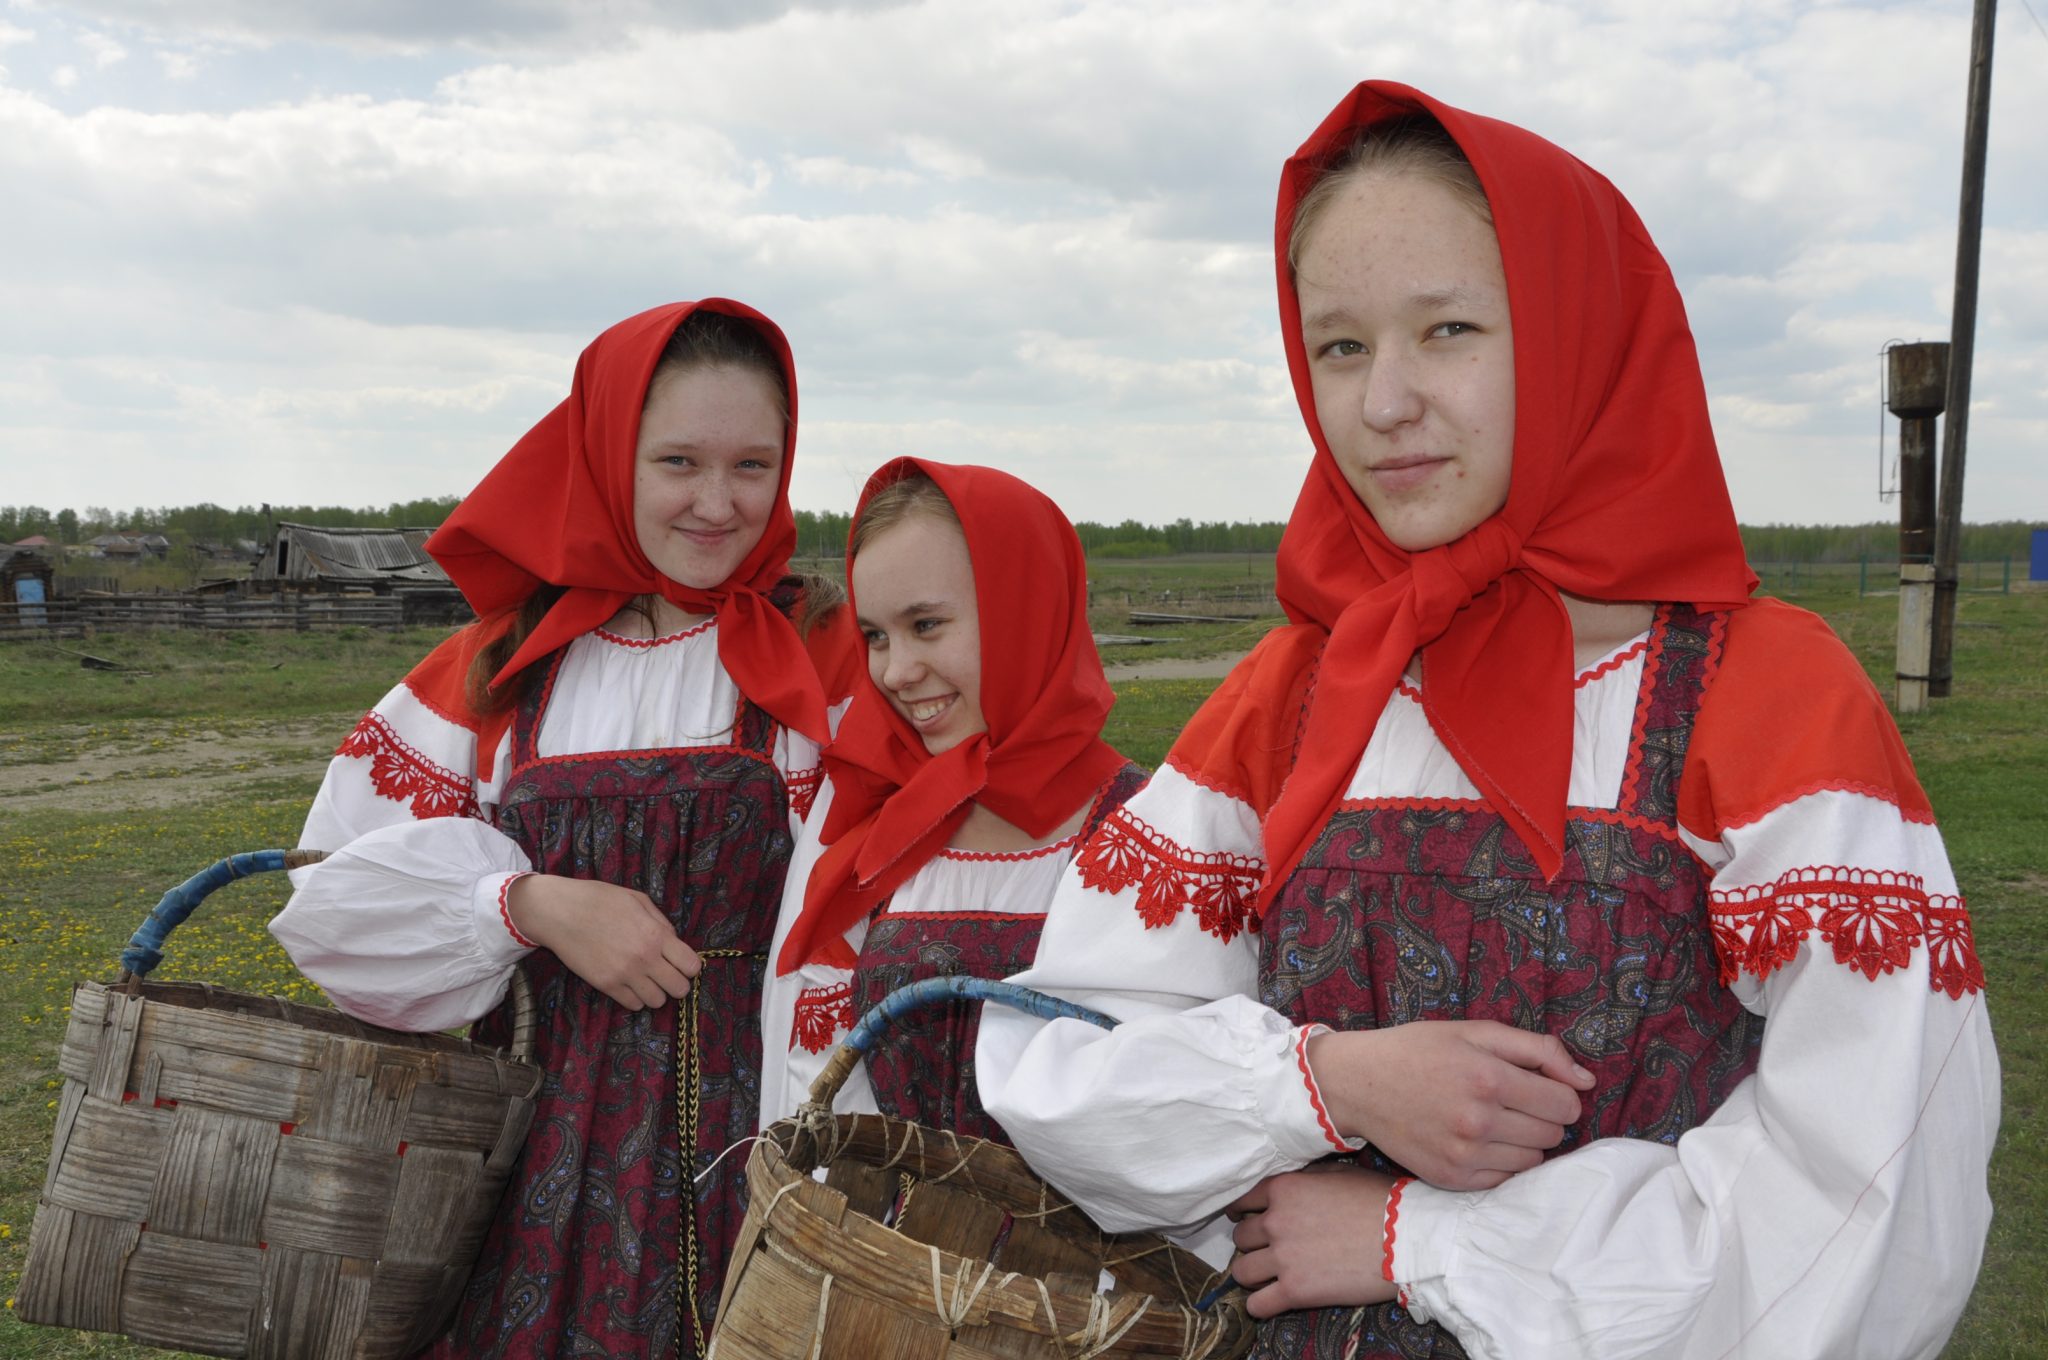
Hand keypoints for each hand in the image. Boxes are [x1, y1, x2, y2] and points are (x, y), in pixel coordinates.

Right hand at [505, 874, 700, 1010]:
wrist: (560, 912)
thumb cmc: (599, 900)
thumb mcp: (637, 900)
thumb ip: (661, 922)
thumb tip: (674, 942)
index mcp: (655, 934)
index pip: (691, 966)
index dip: (690, 966)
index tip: (681, 962)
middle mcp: (644, 958)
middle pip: (679, 989)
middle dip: (677, 982)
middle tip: (666, 973)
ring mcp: (624, 975)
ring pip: (657, 1002)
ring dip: (655, 991)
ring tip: (646, 979)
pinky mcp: (606, 985)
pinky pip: (633, 1005)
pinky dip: (635, 997)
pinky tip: (629, 983)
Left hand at [1226, 1165, 1397, 1317]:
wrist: (1405, 1239)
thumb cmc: (1379, 1201)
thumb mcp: (1339, 1173)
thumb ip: (1307, 1177)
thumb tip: (1295, 1180)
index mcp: (1284, 1190)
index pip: (1243, 1201)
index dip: (1245, 1212)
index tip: (1249, 1219)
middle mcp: (1276, 1221)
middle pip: (1241, 1237)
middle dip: (1253, 1243)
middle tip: (1269, 1249)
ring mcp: (1283, 1258)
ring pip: (1241, 1271)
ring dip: (1251, 1273)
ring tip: (1267, 1276)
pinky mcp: (1295, 1291)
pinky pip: (1257, 1304)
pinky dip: (1259, 1305)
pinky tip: (1270, 1301)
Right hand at [1308, 1021, 1594, 1189]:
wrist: (1357, 1083)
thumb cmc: (1419, 1049)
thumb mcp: (1475, 1031)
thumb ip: (1538, 1049)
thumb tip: (1587, 1081)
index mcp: (1489, 1078)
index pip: (1565, 1104)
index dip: (1559, 1093)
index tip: (1537, 1086)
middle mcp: (1479, 1121)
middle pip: (1554, 1134)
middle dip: (1542, 1116)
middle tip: (1510, 1100)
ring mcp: (1465, 1156)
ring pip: (1534, 1161)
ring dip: (1524, 1141)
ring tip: (1492, 1119)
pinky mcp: (1453, 1180)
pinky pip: (1506, 1180)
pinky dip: (1501, 1162)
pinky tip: (1477, 1140)